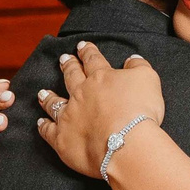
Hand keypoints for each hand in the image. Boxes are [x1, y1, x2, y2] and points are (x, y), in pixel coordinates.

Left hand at [37, 41, 164, 178]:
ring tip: (42, 92)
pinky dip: (43, 126)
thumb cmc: (140, 111)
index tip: (82, 46)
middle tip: (63, 59)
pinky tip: (41, 123)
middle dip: (68, 66)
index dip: (87, 52)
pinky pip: (49, 130)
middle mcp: (81, 94)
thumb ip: (138, 66)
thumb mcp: (148, 79)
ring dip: (48, 96)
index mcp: (101, 78)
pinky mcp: (63, 139)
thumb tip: (132, 59)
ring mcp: (69, 116)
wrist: (126, 143)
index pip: (93, 60)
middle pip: (71, 76)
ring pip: (54, 102)